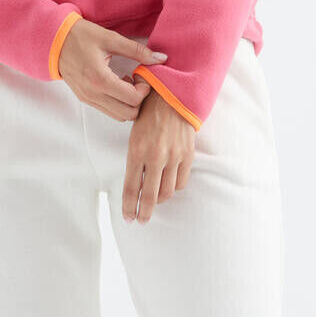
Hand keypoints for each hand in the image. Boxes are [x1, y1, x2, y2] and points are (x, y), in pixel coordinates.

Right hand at [57, 18, 169, 120]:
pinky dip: (117, 103)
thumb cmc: (80, 36)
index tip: (141, 74)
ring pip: (119, 116)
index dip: (144, 89)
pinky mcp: (84, 99)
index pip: (133, 99)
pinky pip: (108, 111)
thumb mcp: (110, 39)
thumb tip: (161, 59)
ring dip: (128, 103)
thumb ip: (137, 51)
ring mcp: (87, 99)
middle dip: (138, 100)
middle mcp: (93, 94)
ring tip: (125, 82)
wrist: (54, 41)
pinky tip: (115, 84)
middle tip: (136, 81)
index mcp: (99, 79)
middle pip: (128, 114)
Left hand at [122, 81, 194, 222]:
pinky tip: (168, 186)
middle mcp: (155, 157)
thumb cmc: (147, 115)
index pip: (130, 188)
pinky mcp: (187, 155)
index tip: (128, 218)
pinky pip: (181, 182)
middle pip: (149, 196)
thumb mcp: (133, 136)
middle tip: (141, 220)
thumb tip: (136, 187)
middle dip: (144, 212)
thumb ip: (134, 161)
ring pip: (166, 192)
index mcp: (136, 151)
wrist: (172, 96)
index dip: (128, 207)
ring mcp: (173, 157)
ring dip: (159, 200)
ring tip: (154, 201)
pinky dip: (174, 187)